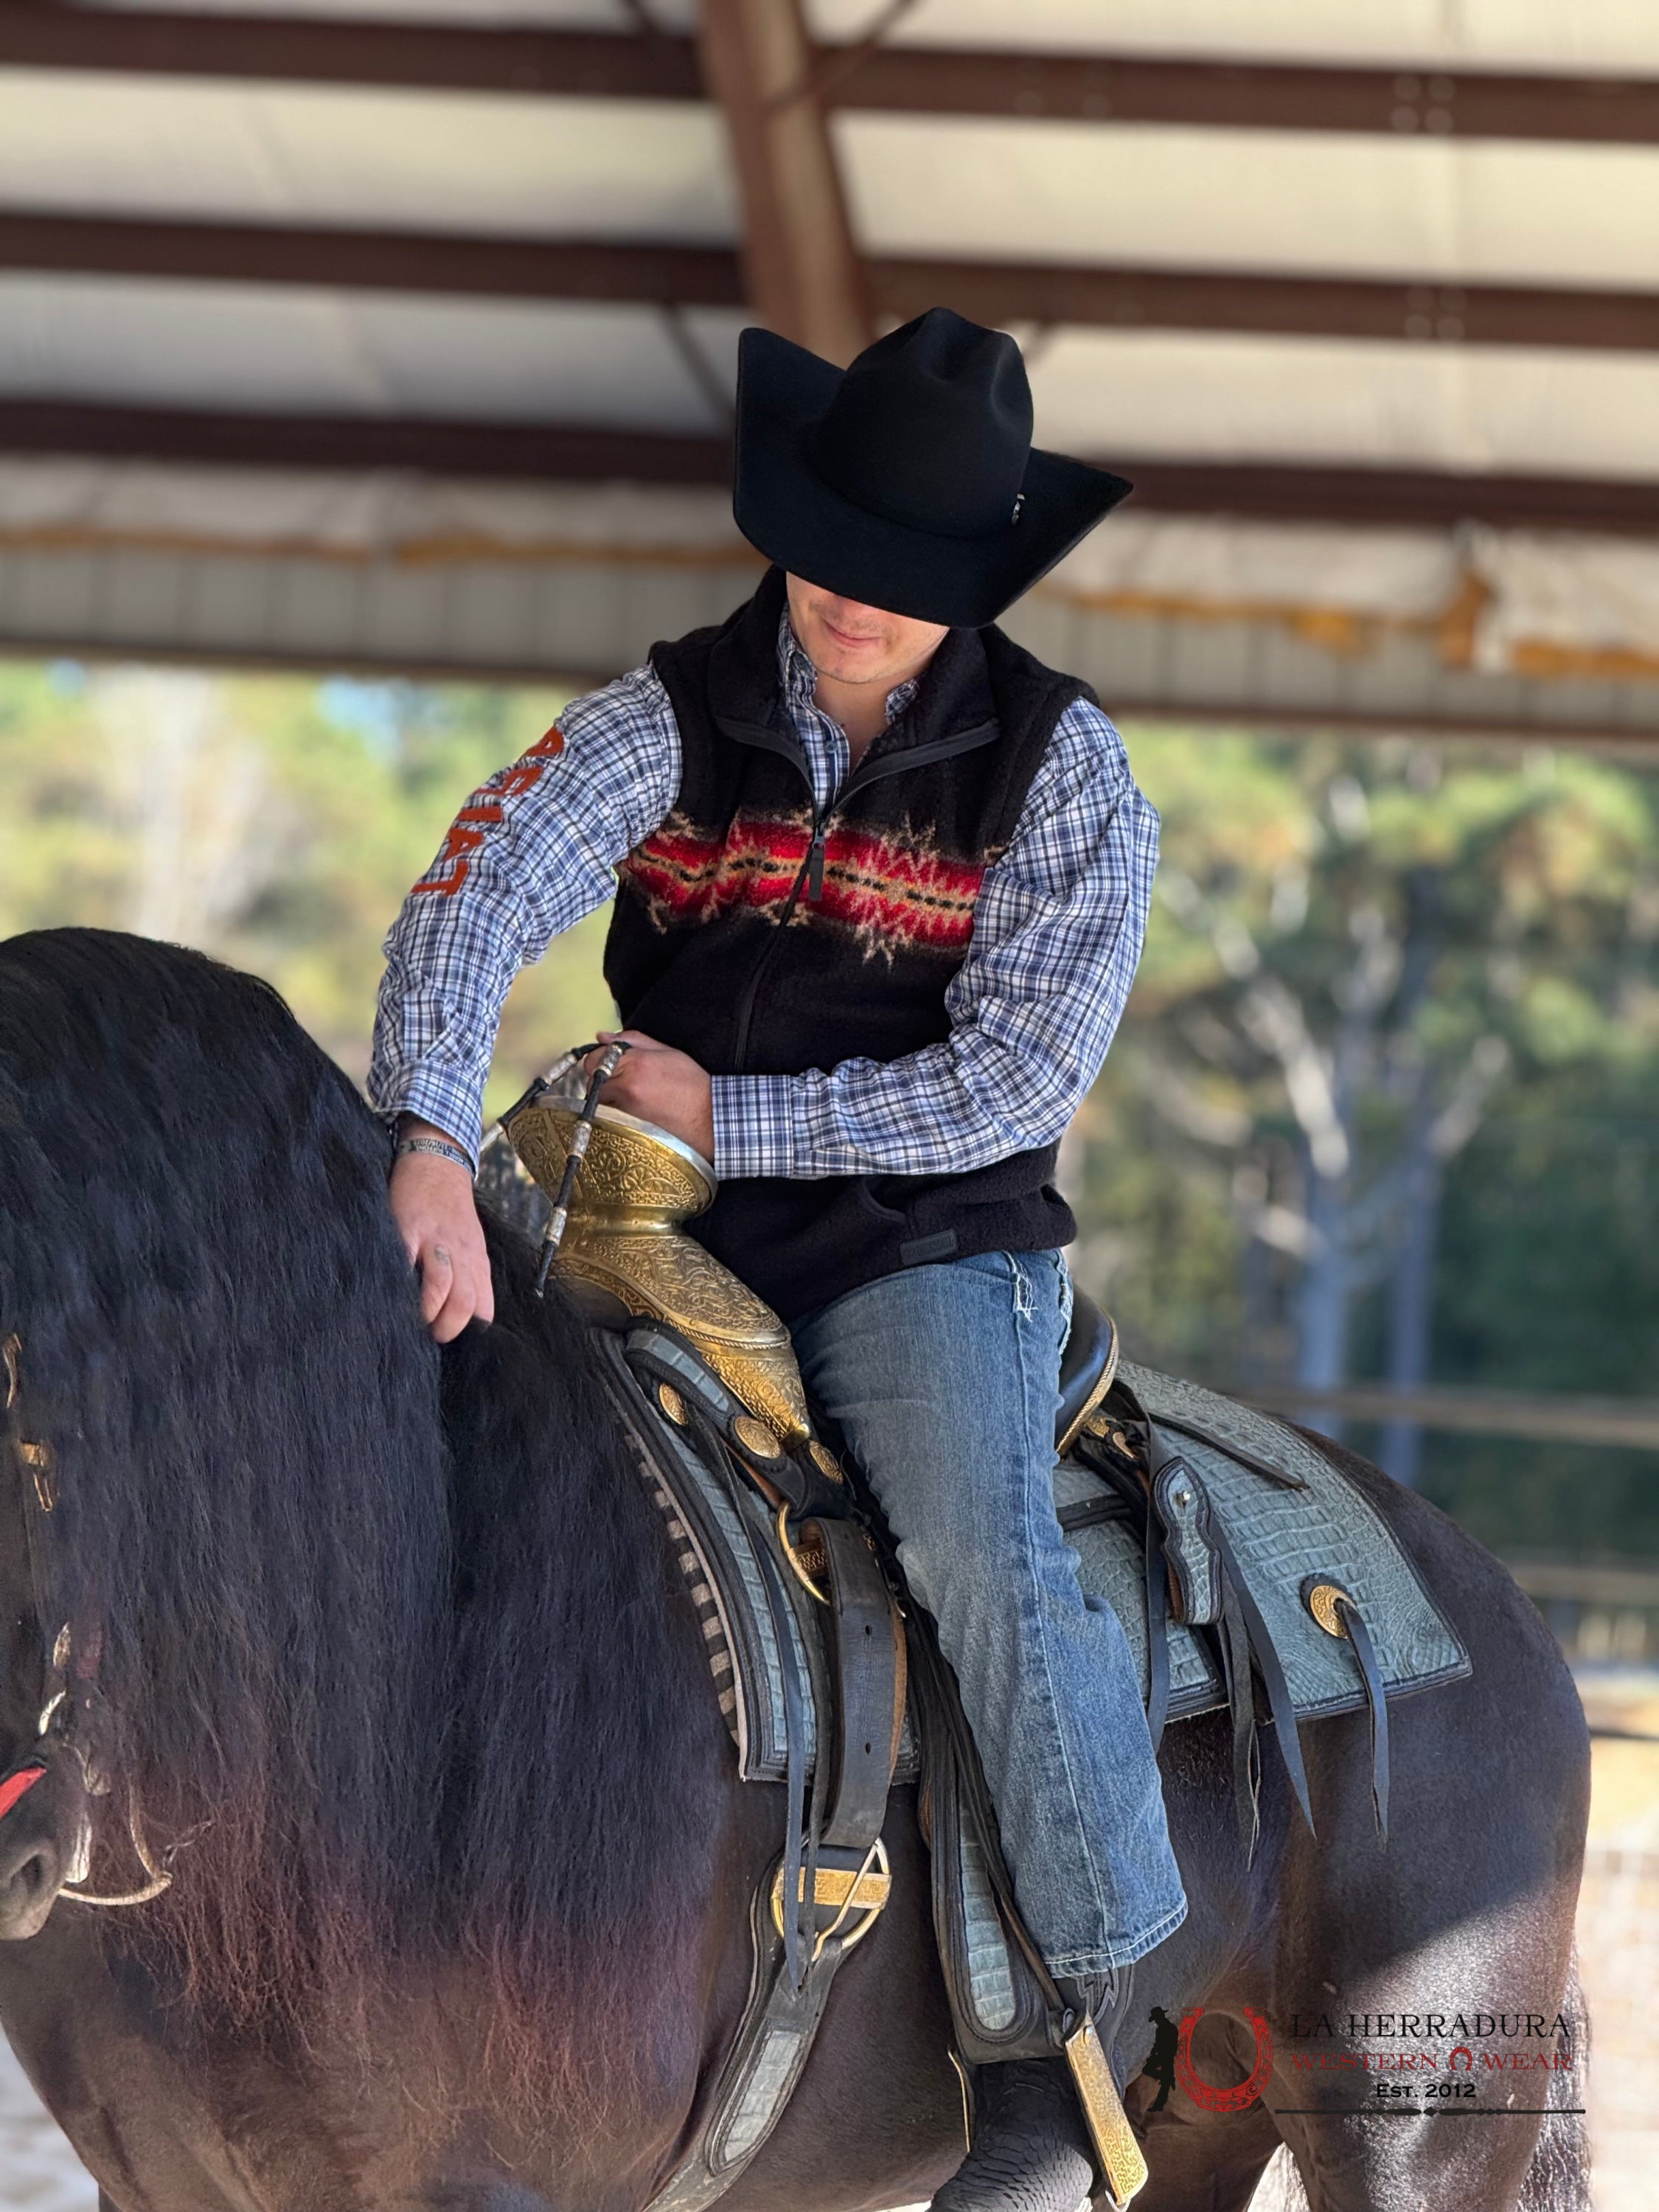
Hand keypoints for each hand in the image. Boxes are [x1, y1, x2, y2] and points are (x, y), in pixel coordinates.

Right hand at [388, 1118, 495, 1341]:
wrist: (438, 1161)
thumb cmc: (451, 1211)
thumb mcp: (471, 1244)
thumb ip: (468, 1277)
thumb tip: (458, 1317)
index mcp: (478, 1261)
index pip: (484, 1309)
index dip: (469, 1330)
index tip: (450, 1338)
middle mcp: (462, 1253)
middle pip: (467, 1303)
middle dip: (448, 1327)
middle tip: (431, 1334)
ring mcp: (436, 1241)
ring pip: (443, 1286)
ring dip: (427, 1311)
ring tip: (414, 1319)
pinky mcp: (409, 1227)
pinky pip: (407, 1261)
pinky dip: (400, 1282)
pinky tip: (394, 1292)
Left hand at [584, 1031, 714, 1159]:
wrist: (709, 1118)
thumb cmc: (692, 1084)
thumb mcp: (667, 1052)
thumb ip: (633, 1041)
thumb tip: (603, 1037)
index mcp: (635, 1062)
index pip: (593, 1058)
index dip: (599, 1060)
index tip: (609, 1064)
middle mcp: (626, 1085)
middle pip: (591, 1081)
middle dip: (601, 1080)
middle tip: (621, 1082)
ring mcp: (625, 1109)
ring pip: (597, 1101)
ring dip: (606, 1098)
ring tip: (630, 1098)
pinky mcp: (627, 1127)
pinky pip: (607, 1117)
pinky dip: (613, 1114)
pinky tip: (633, 1111)